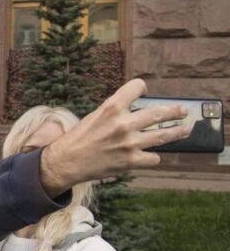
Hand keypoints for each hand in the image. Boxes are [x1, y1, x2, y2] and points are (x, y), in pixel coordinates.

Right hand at [39, 79, 188, 196]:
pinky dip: (153, 157)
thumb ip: (115, 112)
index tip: (144, 92)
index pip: (137, 87)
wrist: (65, 162)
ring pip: (164, 136)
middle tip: (182, 111)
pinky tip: (150, 156)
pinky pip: (154, 158)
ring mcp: (129, 143)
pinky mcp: (131, 161)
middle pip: (159, 112)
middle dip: (175, 111)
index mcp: (111, 108)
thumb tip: (136, 111)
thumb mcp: (94, 117)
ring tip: (185, 129)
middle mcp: (123, 124)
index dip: (141, 88)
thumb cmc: (77, 139)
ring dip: (178, 132)